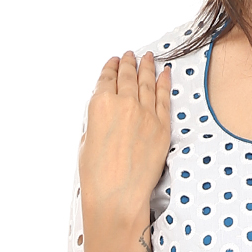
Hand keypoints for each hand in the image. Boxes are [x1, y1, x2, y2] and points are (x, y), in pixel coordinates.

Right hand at [79, 50, 172, 234]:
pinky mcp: (162, 126)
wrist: (118, 196)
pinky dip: (164, 83)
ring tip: (148, 57)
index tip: (114, 61)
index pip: (107, 78)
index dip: (111, 68)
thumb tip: (106, 113)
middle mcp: (124, 103)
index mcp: (100, 104)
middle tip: (130, 55)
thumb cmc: (96, 175)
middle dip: (128, 63)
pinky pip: (164, 98)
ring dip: (147, 67)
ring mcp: (146, 113)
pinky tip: (165, 73)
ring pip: (147, 83)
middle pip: (127, 76)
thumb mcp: (86, 140)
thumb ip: (97, 120)